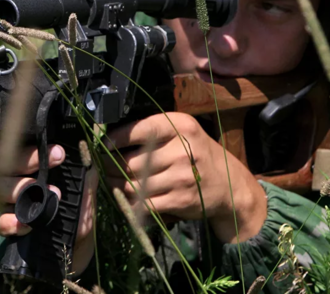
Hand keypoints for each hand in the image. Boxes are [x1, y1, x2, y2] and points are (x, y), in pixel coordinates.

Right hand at [0, 139, 97, 272]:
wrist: (77, 239)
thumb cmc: (77, 202)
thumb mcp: (85, 183)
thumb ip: (82, 166)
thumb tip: (82, 149)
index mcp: (28, 163)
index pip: (16, 144)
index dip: (26, 141)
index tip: (58, 150)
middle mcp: (13, 177)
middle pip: (5, 162)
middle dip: (27, 158)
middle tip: (56, 159)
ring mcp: (6, 201)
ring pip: (0, 188)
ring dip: (21, 188)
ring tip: (49, 194)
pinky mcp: (6, 224)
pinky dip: (8, 221)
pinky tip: (25, 224)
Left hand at [103, 112, 266, 242]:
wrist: (228, 185)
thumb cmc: (196, 154)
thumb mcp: (182, 132)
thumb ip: (153, 131)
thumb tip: (110, 137)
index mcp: (180, 126)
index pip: (139, 129)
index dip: (115, 139)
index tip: (102, 145)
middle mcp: (182, 150)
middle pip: (130, 161)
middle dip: (109, 167)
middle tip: (101, 168)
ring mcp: (182, 176)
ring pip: (133, 184)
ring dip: (116, 186)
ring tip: (110, 182)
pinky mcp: (180, 200)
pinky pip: (144, 203)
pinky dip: (130, 202)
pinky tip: (125, 198)